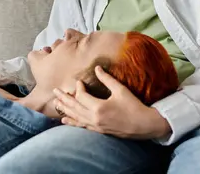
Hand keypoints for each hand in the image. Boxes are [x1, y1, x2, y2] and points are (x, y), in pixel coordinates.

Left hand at [53, 66, 170, 138]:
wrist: (144, 125)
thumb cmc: (134, 106)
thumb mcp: (121, 90)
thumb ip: (107, 79)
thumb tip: (96, 68)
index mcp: (99, 107)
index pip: (81, 96)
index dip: (78, 88)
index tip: (79, 82)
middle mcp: (94, 118)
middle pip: (74, 107)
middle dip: (64, 98)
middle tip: (54, 91)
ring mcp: (95, 126)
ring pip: (75, 117)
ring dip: (65, 109)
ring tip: (55, 103)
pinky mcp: (98, 131)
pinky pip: (81, 126)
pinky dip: (72, 122)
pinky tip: (64, 120)